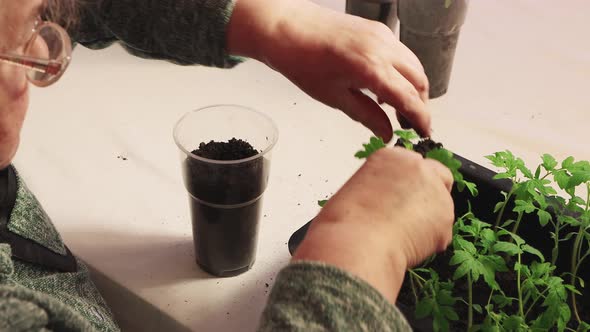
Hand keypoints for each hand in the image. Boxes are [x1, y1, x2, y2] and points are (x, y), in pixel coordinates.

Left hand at [227, 0, 429, 141]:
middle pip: (419, 80)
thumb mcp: (335, 98)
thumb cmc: (302, 62)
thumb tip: (386, 133)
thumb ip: (367, 116)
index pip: (409, 99)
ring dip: (412, 87)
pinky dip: (401, 71)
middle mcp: (383, 48)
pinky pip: (401, 52)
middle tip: (409, 124)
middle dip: (420, 104)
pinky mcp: (377, 28)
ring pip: (413, 65)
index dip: (421, 119)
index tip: (424, 133)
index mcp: (372, 69)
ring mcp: (382, 35)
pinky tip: (385, 85)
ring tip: (397, 107)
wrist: (285, 29)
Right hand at [293, 147, 453, 302]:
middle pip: (438, 177)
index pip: (412, 165)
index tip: (399, 199)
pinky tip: (409, 246)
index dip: (407, 185)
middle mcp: (418, 167)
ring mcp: (436, 191)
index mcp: (392, 157)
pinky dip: (429, 242)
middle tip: (411, 216)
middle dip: (429, 195)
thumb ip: (380, 188)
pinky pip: (441, 232)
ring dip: (429, 220)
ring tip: (402, 236)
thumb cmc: (346, 222)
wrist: (357, 243)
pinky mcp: (446, 217)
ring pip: (442, 206)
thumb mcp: (357, 189)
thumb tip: (385, 203)